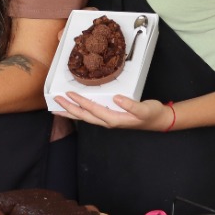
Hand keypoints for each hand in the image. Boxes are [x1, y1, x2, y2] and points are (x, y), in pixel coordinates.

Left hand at [52, 91, 169, 129]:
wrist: (158, 120)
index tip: (69, 94)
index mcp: (114, 119)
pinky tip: (75, 108)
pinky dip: (80, 111)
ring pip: (85, 117)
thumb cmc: (151, 114)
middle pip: (84, 116)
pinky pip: (91, 115)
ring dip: (71, 112)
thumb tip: (117, 99)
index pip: (93, 110)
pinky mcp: (109, 117)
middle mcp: (108, 121)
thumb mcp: (144, 109)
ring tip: (58, 107)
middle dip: (69, 109)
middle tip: (55, 101)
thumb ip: (131, 105)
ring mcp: (108, 120)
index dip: (81, 102)